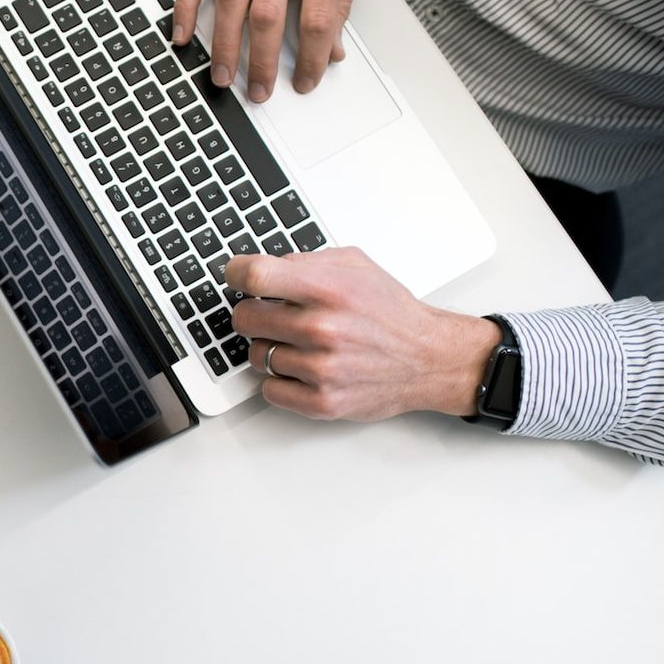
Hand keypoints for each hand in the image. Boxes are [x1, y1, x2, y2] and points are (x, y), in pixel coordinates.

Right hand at [172, 0, 368, 102]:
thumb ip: (341, 2)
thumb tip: (333, 50)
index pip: (316, 19)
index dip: (311, 58)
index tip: (305, 80)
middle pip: (267, 16)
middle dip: (262, 62)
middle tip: (259, 92)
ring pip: (231, 0)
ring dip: (224, 44)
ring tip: (223, 75)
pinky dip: (187, 4)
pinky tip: (183, 33)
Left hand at [227, 247, 500, 421]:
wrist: (427, 359)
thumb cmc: (391, 313)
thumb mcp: (356, 266)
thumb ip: (307, 261)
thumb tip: (264, 266)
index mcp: (329, 289)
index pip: (255, 277)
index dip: (236, 273)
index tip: (235, 276)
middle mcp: (323, 329)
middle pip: (245, 318)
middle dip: (253, 313)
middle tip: (271, 314)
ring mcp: (321, 369)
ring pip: (256, 355)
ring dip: (270, 347)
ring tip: (299, 342)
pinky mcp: (322, 402)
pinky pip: (269, 389)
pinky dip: (280, 380)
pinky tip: (301, 367)